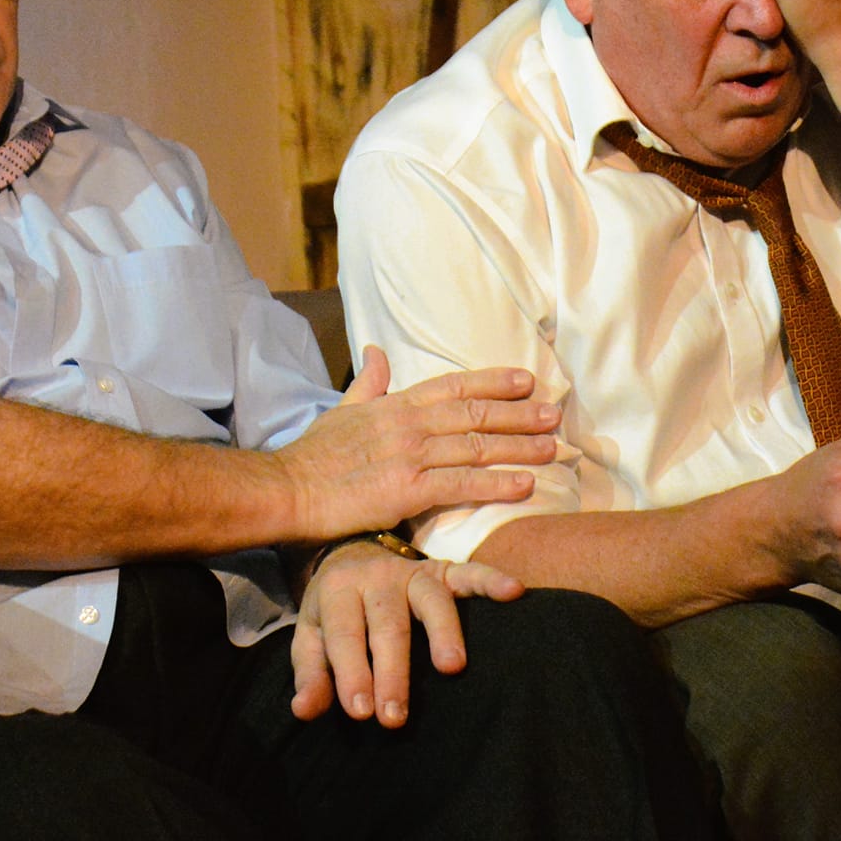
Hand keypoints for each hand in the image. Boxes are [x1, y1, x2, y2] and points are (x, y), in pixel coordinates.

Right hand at [272, 346, 559, 542]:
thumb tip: (378, 351)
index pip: (454, 386)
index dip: (493, 382)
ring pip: (476, 447)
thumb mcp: (341, 410)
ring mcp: (409, 455)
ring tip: (553, 447)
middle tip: (554, 414)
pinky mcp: (406, 489)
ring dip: (519, 447)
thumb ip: (367, 383)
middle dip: (519, 413)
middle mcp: (408, 424)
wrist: (286, 489)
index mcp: (395, 404)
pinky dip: (496, 484)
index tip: (526, 380)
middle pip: (475, 414)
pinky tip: (525, 485)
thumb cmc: (312, 456)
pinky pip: (462, 485)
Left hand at [289, 540, 523, 725]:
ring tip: (452, 667)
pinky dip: (491, 580)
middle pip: (388, 625)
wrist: (351, 552)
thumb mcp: (311, 637)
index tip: (361, 712)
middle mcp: (377, 577)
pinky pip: (469, 572)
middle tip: (396, 715)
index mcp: (338, 590)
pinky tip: (513, 592)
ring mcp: (413, 571)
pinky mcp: (442, 569)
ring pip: (431, 599)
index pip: (345, 636)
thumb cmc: (334, 609)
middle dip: (392, 671)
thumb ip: (310, 674)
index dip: (352, 673)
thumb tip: (304, 712)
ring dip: (443, 631)